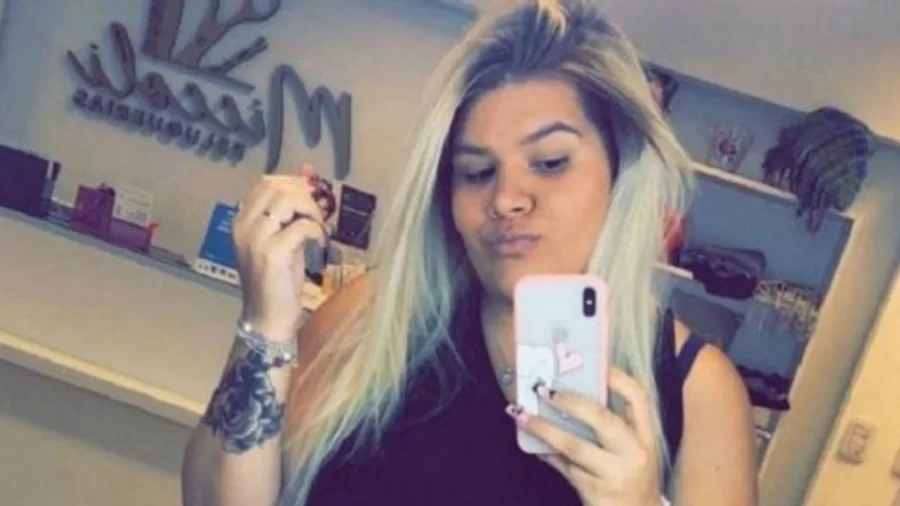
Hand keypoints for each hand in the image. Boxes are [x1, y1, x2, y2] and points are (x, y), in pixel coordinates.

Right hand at [233, 163, 331, 341]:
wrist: (266, 316)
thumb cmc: (276, 279)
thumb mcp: (282, 239)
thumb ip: (291, 214)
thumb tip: (308, 177)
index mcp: (242, 220)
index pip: (265, 183)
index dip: (292, 182)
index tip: (311, 195)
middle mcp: (244, 225)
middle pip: (276, 187)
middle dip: (304, 194)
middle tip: (318, 214)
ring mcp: (256, 238)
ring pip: (287, 200)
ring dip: (310, 209)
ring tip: (319, 227)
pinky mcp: (272, 252)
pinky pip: (301, 226)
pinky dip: (316, 230)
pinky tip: (319, 243)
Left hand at [509, 367, 661, 505]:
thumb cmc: (631, 478)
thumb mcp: (631, 451)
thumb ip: (612, 426)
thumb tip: (570, 396)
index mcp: (646, 436)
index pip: (638, 397)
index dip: (617, 377)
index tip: (594, 364)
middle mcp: (635, 453)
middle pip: (602, 418)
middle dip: (570, 401)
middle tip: (544, 390)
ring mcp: (617, 474)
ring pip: (575, 446)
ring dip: (545, 428)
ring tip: (523, 416)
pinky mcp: (597, 492)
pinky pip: (566, 468)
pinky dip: (548, 455)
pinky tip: (534, 446)